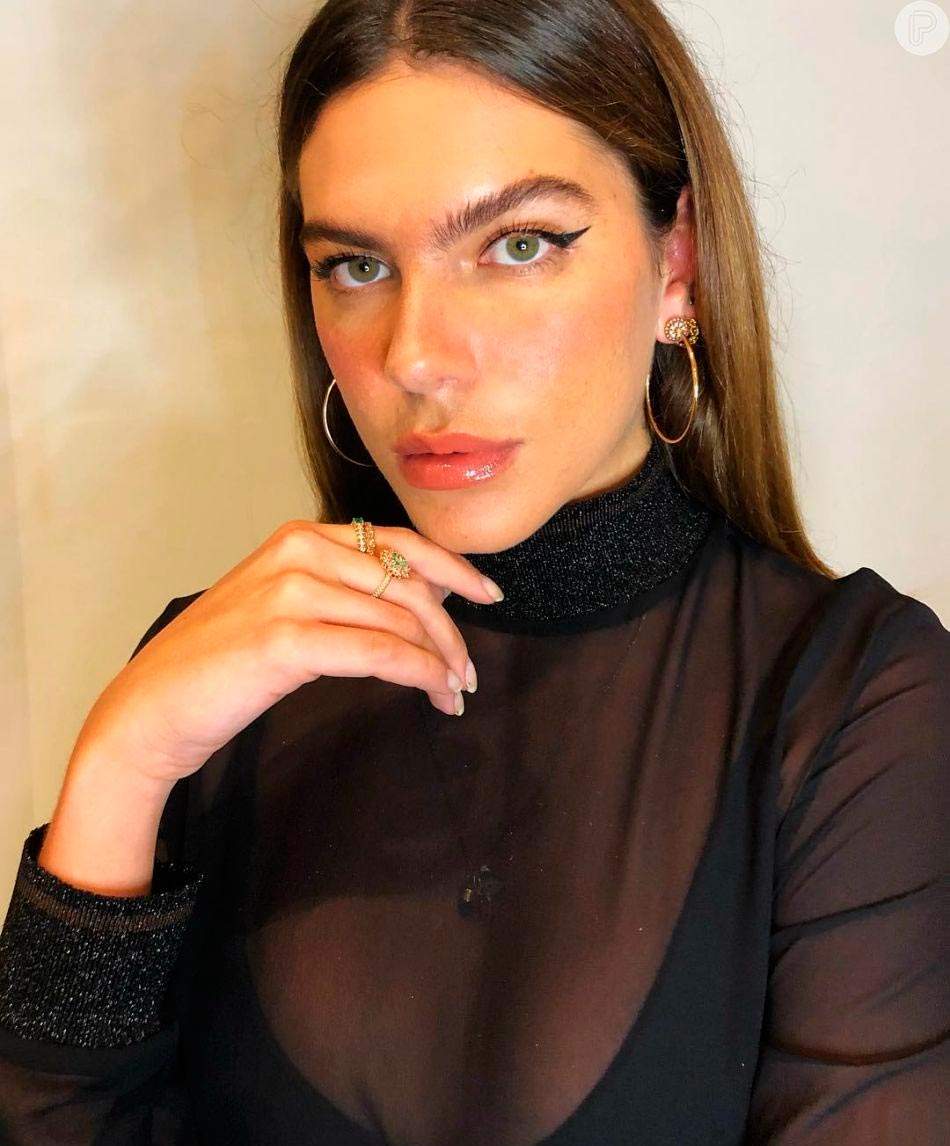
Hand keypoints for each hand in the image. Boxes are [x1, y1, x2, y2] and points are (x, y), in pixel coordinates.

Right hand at [73, 520, 500, 790]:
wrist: (151, 706)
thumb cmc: (219, 663)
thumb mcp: (282, 607)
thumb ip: (338, 593)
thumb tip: (414, 607)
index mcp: (300, 537)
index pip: (397, 544)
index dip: (452, 569)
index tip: (487, 594)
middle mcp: (298, 551)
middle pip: (407, 584)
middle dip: (450, 631)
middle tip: (468, 672)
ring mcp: (290, 591)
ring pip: (398, 619)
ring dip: (439, 659)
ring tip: (454, 692)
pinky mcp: (284, 639)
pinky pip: (378, 652)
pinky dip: (417, 673)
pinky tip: (434, 692)